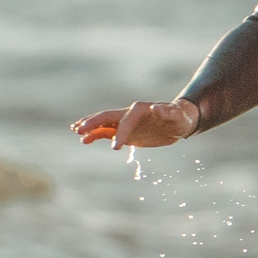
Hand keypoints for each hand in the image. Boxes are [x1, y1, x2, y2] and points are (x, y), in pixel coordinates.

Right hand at [72, 99, 199, 150]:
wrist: (180, 121)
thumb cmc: (180, 118)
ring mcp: (125, 122)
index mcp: (140, 109)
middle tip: (80, 130)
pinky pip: (107, 132)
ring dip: (91, 127)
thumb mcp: (177, 117)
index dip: (121, 132)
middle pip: (108, 116)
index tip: (116, 148)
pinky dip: (96, 135)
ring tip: (76, 133)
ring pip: (104, 123)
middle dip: (94, 122)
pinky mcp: (125, 132)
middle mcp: (129, 113)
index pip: (126, 119)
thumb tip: (156, 109)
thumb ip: (167, 113)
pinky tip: (84, 139)